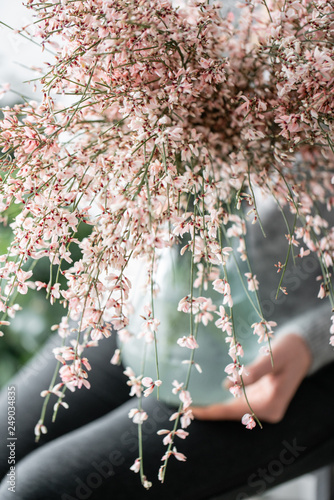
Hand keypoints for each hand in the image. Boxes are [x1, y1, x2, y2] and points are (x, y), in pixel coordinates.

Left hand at [191, 334, 311, 423]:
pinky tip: (209, 394)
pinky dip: (225, 398)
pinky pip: (240, 401)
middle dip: (211, 409)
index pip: (235, 410)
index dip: (213, 411)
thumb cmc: (289, 349)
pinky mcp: (263, 397)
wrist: (304, 348)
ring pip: (235, 408)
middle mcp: (268, 409)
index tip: (192, 411)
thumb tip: (231, 383)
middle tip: (185, 406)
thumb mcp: (274, 356)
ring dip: (216, 404)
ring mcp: (265, 405)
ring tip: (192, 401)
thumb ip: (255, 370)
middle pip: (233, 412)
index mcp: (271, 403)